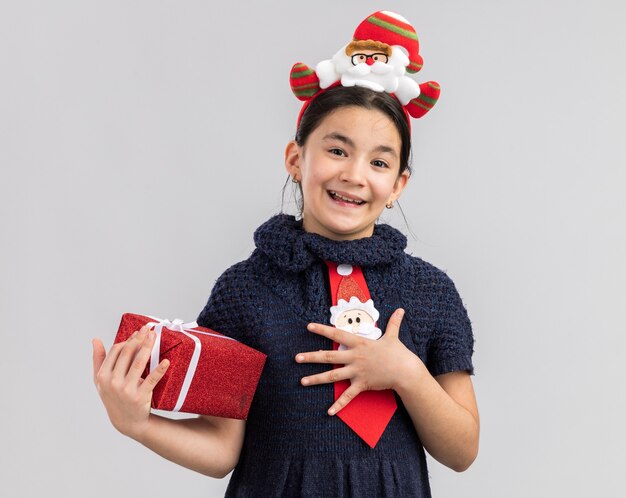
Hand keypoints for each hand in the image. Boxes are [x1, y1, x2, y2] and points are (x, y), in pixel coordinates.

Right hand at [92, 325, 169, 439]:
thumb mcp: (101, 381)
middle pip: (127, 353)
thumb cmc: (114, 397)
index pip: (116, 350)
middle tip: (148, 329)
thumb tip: (95, 339)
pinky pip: (151, 379)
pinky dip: (159, 369)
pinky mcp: (140, 396)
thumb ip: (98, 359)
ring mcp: (126, 389)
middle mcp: (112, 382)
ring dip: (148, 346)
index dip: (128, 339)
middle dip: (139, 338)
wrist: (127, 421)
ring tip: (154, 336)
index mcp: (102, 376)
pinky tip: (166, 361)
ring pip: (138, 362)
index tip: (138, 332)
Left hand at [295, 308, 419, 414]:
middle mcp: (355, 357)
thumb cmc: (398, 353)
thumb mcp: (393, 336)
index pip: (337, 334)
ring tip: (302, 381)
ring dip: (316, 379)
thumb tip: (401, 310)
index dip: (322, 330)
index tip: (308, 326)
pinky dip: (338, 405)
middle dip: (311, 357)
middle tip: (296, 358)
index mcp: (359, 343)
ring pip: (333, 376)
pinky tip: (328, 411)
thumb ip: (394, 323)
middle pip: (329, 356)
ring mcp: (357, 372)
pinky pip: (348, 396)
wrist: (405, 371)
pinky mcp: (362, 385)